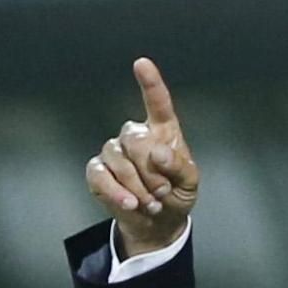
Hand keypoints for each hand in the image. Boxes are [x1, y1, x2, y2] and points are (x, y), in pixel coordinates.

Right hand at [85, 57, 200, 256]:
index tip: (142, 64)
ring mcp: (114, 152)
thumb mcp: (189, 183)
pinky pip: (101, 175)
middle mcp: (136, 136)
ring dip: (137, 186)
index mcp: (163, 131)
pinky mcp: (98, 171)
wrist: (158, 223)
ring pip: (118, 159)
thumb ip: (179, 166)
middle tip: (163, 192)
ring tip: (152, 203)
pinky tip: (130, 203)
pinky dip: (116, 192)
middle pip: (135, 139)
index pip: (157, 103)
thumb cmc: (176, 195)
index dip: (150, 83)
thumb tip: (158, 153)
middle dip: (151, 171)